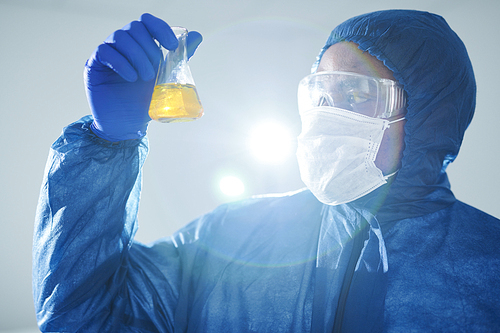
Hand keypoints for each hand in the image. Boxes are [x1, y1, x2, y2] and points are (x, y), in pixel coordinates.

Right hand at [84, 13, 202, 141]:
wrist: (126, 124)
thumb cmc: (144, 101)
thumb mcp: (166, 79)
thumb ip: (179, 58)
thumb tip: (197, 36)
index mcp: (141, 44)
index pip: (148, 22)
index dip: (160, 29)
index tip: (172, 46)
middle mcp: (124, 44)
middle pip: (135, 27)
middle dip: (149, 49)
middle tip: (154, 73)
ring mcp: (108, 51)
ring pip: (120, 37)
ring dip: (137, 57)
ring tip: (144, 78)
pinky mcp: (94, 63)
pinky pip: (106, 51)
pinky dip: (121, 64)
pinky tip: (131, 78)